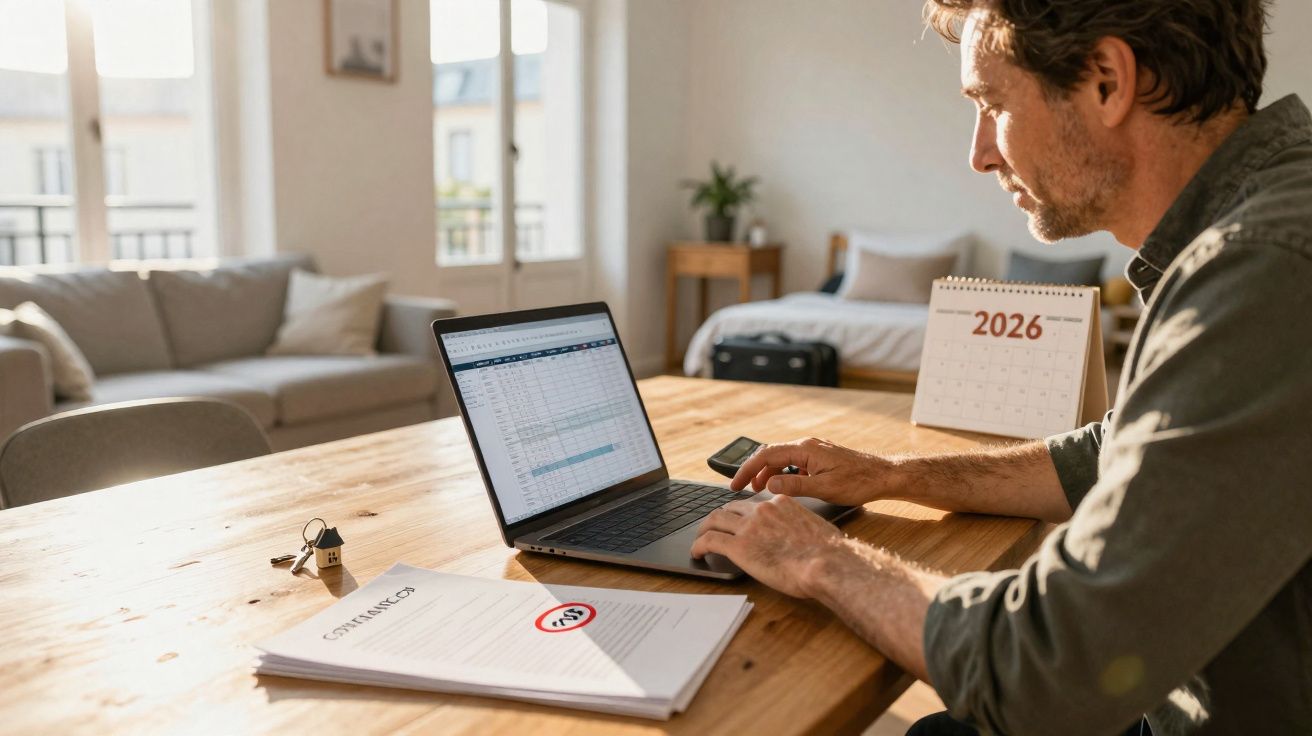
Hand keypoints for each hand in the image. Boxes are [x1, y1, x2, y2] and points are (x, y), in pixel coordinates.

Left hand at [690, 495, 842, 597]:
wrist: (827, 563)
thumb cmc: (830, 553)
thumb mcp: (817, 529)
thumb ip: (803, 528)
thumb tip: (806, 540)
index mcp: (781, 503)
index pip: (754, 504)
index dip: (743, 513)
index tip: (739, 521)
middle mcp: (762, 510)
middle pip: (730, 508)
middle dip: (720, 518)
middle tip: (715, 528)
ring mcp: (748, 527)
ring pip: (714, 520)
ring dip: (704, 529)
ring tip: (700, 539)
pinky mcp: (738, 546)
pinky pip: (709, 540)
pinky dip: (698, 545)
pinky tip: (697, 553)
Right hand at [730, 437, 899, 506]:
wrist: (884, 475)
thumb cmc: (859, 482)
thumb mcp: (824, 488)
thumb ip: (795, 486)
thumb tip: (769, 484)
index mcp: (806, 449)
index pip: (766, 455)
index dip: (747, 470)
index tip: (735, 484)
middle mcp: (808, 445)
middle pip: (771, 453)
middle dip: (753, 470)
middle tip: (741, 488)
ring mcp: (815, 450)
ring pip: (783, 458)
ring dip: (768, 472)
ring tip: (758, 489)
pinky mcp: (821, 457)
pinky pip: (794, 462)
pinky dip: (783, 473)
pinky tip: (783, 486)